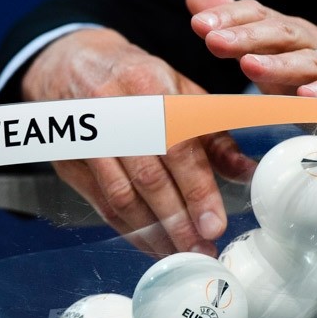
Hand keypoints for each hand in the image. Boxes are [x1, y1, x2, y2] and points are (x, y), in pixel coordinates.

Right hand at [22, 27, 255, 255]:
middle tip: (200, 250)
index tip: (213, 225)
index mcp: (150, 87)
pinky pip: (102, 204)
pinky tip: (151, 244)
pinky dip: (128, 229)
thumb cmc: (136, 81)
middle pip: (148, 177)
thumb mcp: (179, 92)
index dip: (197, 190)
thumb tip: (246, 172)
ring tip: (179, 253)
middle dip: (178, 221)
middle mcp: (115, 111)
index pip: (178, 147)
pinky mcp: (69, 161)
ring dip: (153, 232)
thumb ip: (213, 135)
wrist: (72, 64)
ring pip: (122, 196)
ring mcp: (88, 138)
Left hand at [186, 0, 316, 158]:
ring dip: (278, 64)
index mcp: (289, 40)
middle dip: (245, 36)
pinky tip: (308, 99)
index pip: (258, 19)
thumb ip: (239, 29)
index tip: (198, 24)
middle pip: (279, 34)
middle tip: (212, 39)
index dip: (230, 19)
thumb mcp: (279, 57)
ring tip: (248, 66)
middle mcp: (314, 46)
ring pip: (309, 62)